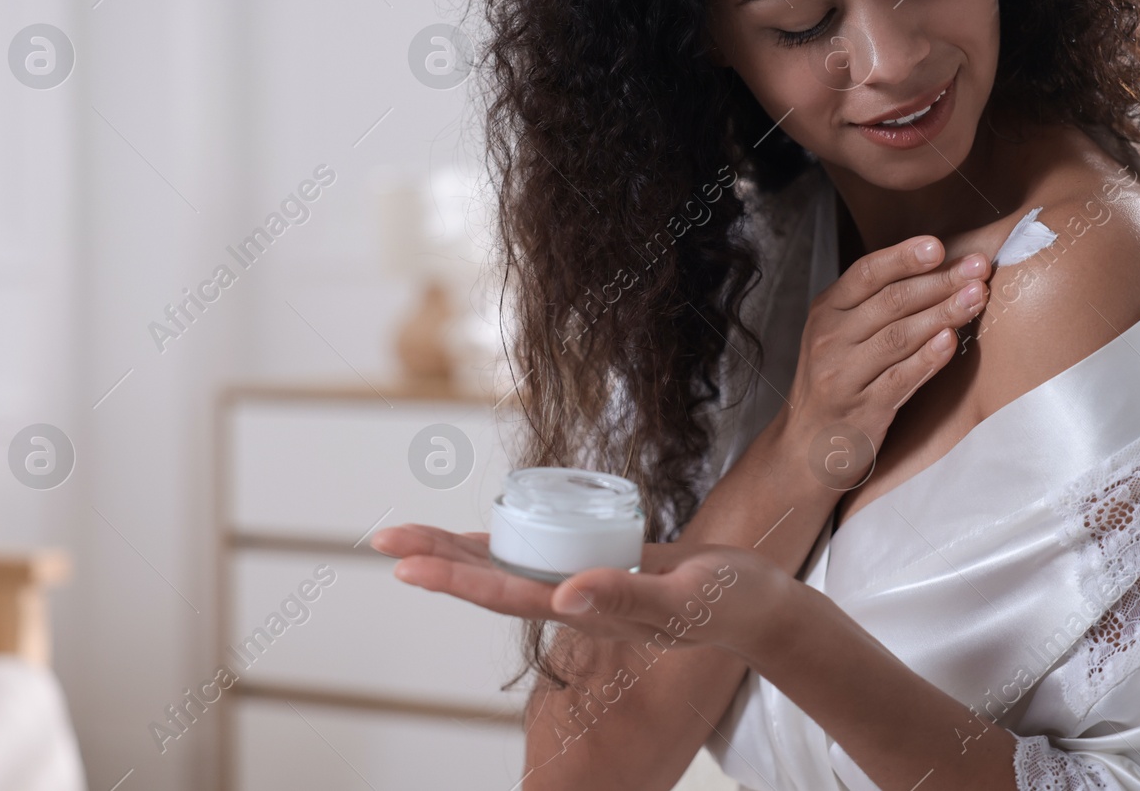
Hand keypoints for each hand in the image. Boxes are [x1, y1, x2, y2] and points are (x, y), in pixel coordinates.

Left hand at [370, 524, 791, 658]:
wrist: (758, 607)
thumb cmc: (727, 605)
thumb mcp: (680, 598)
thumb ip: (625, 596)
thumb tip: (563, 596)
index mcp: (585, 609)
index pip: (506, 592)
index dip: (454, 576)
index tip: (405, 564)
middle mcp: (573, 599)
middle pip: (491, 578)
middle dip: (435, 560)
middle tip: (381, 540)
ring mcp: (582, 583)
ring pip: (507, 565)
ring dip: (458, 552)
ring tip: (410, 537)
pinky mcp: (597, 565)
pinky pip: (539, 552)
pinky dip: (506, 540)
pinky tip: (486, 531)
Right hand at [785, 234, 989, 470]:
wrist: (807, 447)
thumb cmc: (836, 381)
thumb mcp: (839, 335)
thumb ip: (873, 305)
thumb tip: (935, 267)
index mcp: (826, 311)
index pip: (866, 274)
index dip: (903, 257)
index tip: (939, 246)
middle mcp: (829, 339)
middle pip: (891, 302)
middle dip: (940, 281)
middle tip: (978, 267)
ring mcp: (843, 375)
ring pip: (899, 336)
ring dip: (943, 313)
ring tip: (978, 297)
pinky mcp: (862, 409)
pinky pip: (900, 379)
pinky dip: (927, 358)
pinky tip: (950, 340)